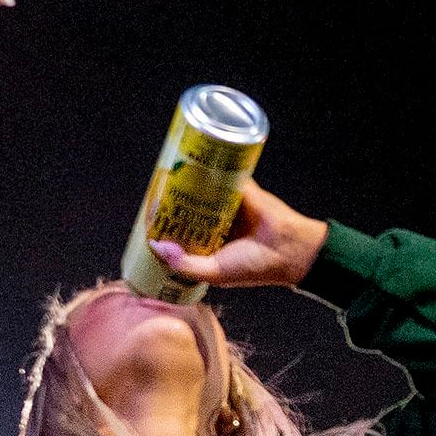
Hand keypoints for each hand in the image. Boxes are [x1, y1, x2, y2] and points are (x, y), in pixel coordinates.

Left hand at [151, 180, 327, 289]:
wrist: (288, 249)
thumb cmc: (254, 266)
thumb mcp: (215, 272)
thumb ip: (185, 265)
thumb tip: (157, 246)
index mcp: (210, 245)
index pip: (182, 233)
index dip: (164, 227)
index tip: (147, 221)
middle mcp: (217, 223)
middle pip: (188, 209)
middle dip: (171, 203)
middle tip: (152, 196)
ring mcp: (228, 204)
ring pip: (202, 190)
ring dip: (186, 183)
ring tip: (166, 176)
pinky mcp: (241, 187)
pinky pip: (221, 174)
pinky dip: (208, 168)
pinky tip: (190, 163)